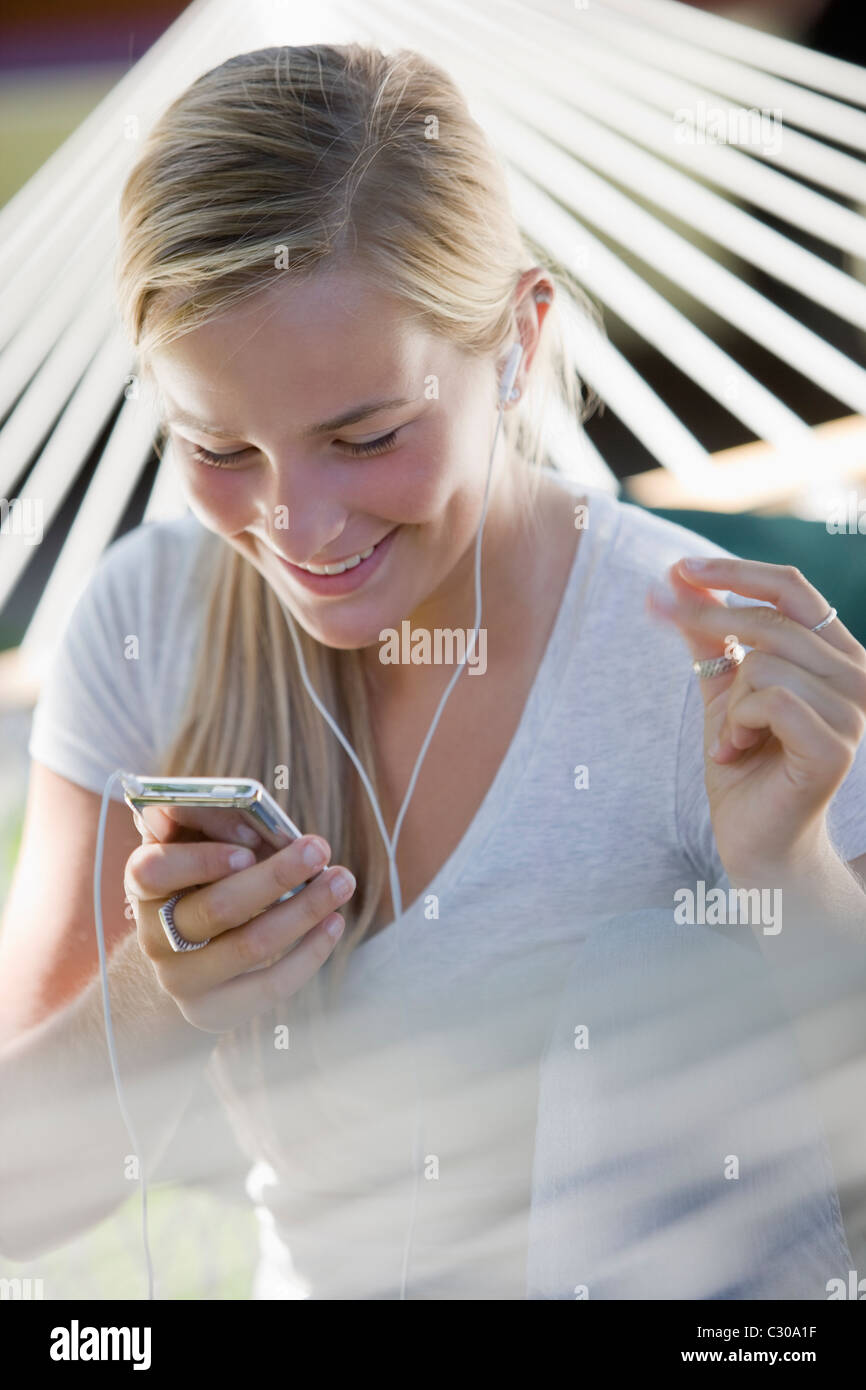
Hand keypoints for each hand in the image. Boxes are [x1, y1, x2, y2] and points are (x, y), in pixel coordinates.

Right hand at [124, 808, 354, 1031]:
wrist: (180, 956)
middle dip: (275, 876)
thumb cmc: (199, 881)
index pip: (154, 870)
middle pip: (215, 908)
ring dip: (304, 910)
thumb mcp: (194, 844)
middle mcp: (154, 935)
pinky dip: (309, 953)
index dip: (202, 859)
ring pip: (248, 946)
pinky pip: (268, 986)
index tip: (251, 846)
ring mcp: (181, 978)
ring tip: (341, 881)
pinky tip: (334, 923)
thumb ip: (211, 823)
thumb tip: (254, 815)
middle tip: (318, 848)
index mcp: (143, 884)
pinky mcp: (212, 1010)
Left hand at [646, 557, 865, 880]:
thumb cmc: (743, 764)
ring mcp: (852, 712)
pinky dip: (738, 724)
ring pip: (765, 663)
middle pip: (771, 622)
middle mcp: (856, 676)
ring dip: (730, 702)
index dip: (734, 571)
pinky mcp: (836, 745)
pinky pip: (770, 700)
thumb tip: (677, 580)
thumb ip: (709, 637)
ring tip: (734, 738)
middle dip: (709, 628)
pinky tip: (738, 752)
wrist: (756, 839)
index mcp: (834, 655)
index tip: (677, 566)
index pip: (792, 588)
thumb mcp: (721, 689)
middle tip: (672, 641)